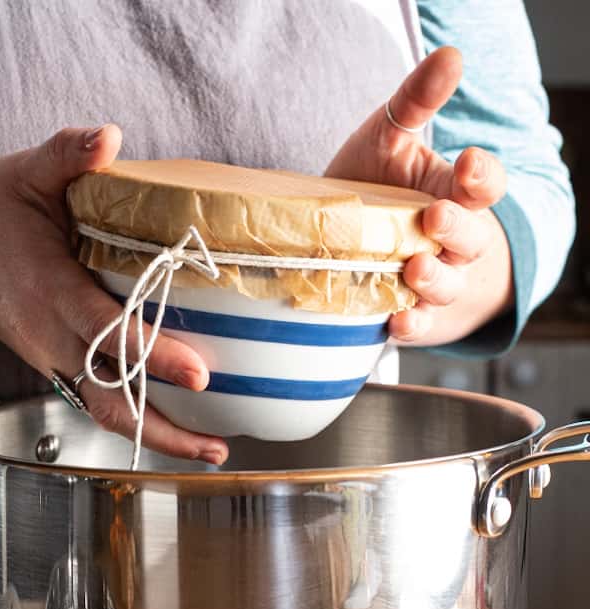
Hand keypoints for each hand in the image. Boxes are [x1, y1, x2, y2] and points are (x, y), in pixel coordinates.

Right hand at [0, 126, 228, 463]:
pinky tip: (170, 422)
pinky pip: (94, 397)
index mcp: (48, 290)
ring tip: (206, 448)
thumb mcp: (25, 172)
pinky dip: (133, 416)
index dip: (152, 355)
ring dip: (152, 434)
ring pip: (102, 409)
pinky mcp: (51, 362)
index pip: (108, 331)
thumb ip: (67, 154)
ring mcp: (49, 356)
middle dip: (162, 429)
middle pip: (109, 397)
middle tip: (216, 447)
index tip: (197, 375)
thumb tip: (109, 137)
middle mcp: (49, 335)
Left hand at [326, 47, 512, 345]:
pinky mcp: (407, 313)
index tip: (468, 162)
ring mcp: (431, 281)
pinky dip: (408, 325)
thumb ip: (416, 103)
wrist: (349, 243)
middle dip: (457, 230)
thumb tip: (451, 56)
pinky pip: (414, 324)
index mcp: (453, 195)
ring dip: (434, 280)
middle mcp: (450, 242)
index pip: (484, 186)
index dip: (482, 178)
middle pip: (470, 240)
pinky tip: (396, 322)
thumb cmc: (375, 188)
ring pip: (446, 286)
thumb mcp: (390, 141)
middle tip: (436, 216)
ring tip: (415, 268)